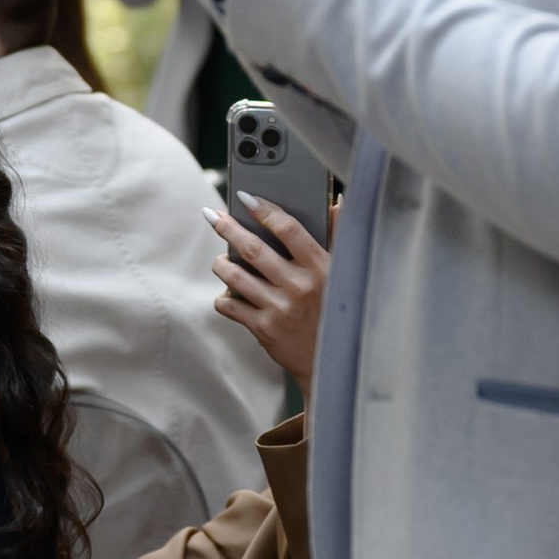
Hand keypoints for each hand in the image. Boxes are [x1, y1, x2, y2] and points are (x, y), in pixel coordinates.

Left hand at [207, 194, 328, 389]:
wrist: (335, 361)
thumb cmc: (340, 309)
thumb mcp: (346, 273)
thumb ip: (339, 236)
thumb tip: (336, 202)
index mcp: (321, 267)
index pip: (288, 229)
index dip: (264, 210)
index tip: (245, 198)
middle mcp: (299, 286)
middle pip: (253, 249)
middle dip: (227, 228)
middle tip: (212, 215)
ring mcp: (280, 308)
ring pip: (235, 276)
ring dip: (221, 263)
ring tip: (220, 259)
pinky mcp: (264, 329)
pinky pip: (230, 305)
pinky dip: (224, 296)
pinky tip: (229, 292)